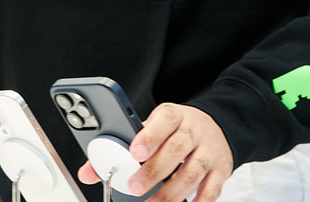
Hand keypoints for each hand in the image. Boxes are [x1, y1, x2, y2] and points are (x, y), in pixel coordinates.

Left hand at [77, 103, 231, 201]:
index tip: (135, 153)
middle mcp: (194, 131)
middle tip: (135, 187)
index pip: (163, 121)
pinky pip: (212, 190)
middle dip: (154, 171)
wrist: (216, 126)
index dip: (149, 136)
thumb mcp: (150, 128)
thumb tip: (88, 172)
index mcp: (173, 116)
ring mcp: (209, 150)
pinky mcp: (221, 170)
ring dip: (171, 193)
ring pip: (192, 172)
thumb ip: (120, 148)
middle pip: (177, 149)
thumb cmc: (176, 129)